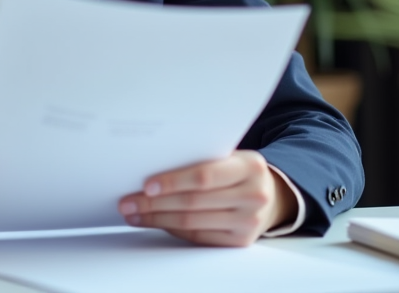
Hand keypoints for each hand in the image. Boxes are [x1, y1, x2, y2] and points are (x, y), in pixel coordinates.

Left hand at [117, 150, 296, 246]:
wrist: (270, 194)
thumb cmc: (238, 171)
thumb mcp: (229, 156)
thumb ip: (201, 158)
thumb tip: (152, 167)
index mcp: (250, 166)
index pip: (204, 176)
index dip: (173, 181)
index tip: (146, 185)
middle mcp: (253, 195)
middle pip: (193, 202)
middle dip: (155, 203)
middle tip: (129, 201)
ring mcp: (249, 222)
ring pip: (192, 222)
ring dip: (157, 218)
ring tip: (134, 213)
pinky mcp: (240, 241)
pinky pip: (197, 236)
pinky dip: (171, 228)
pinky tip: (154, 221)